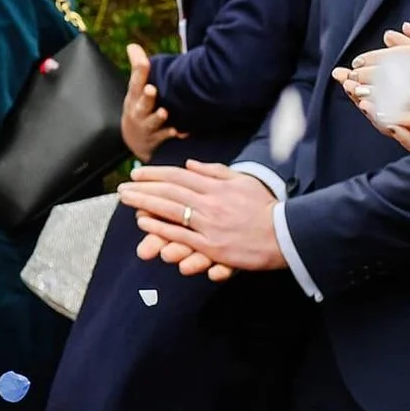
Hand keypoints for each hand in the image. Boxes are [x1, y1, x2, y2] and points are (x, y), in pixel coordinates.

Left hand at [120, 162, 280, 280]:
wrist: (286, 234)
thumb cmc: (265, 208)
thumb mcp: (243, 182)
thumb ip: (215, 172)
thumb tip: (191, 164)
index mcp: (216, 187)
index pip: (179, 177)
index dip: (155, 174)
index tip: (137, 174)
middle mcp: (210, 203)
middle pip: (169, 192)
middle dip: (143, 188)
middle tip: (123, 187)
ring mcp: (209, 225)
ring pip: (170, 211)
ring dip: (145, 204)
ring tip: (126, 200)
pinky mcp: (212, 246)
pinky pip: (181, 235)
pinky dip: (160, 228)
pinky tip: (143, 222)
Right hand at [121, 46, 184, 163]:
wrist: (133, 139)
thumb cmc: (138, 107)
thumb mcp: (134, 89)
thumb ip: (137, 68)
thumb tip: (131, 45)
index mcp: (134, 96)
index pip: (136, 81)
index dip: (140, 71)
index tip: (144, 61)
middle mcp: (138, 111)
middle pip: (141, 103)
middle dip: (146, 97)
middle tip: (151, 89)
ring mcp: (145, 126)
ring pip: (151, 122)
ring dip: (157, 117)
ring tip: (163, 112)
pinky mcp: (155, 139)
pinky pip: (163, 137)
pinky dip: (170, 134)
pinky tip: (180, 132)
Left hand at [340, 24, 409, 153]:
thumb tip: (403, 27)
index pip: (409, 54)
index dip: (381, 58)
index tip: (359, 61)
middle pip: (405, 73)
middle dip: (374, 76)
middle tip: (351, 78)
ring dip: (381, 96)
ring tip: (358, 96)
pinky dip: (401, 117)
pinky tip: (382, 116)